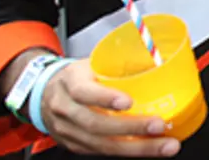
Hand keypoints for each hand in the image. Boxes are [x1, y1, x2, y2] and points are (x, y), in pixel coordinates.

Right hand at [39, 59, 178, 155]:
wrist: (43, 94)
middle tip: (159, 125)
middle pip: (95, 124)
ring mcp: (69, 131)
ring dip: (136, 148)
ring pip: (101, 144)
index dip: (105, 98)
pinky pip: (102, 152)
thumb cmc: (76, 77)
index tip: (129, 102)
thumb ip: (117, 64)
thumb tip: (157, 59)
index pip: (83, 92)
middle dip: (131, 128)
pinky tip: (149, 149)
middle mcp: (66, 109)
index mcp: (71, 82)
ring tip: (164, 144)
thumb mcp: (91, 63)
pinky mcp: (76, 146)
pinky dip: (128, 152)